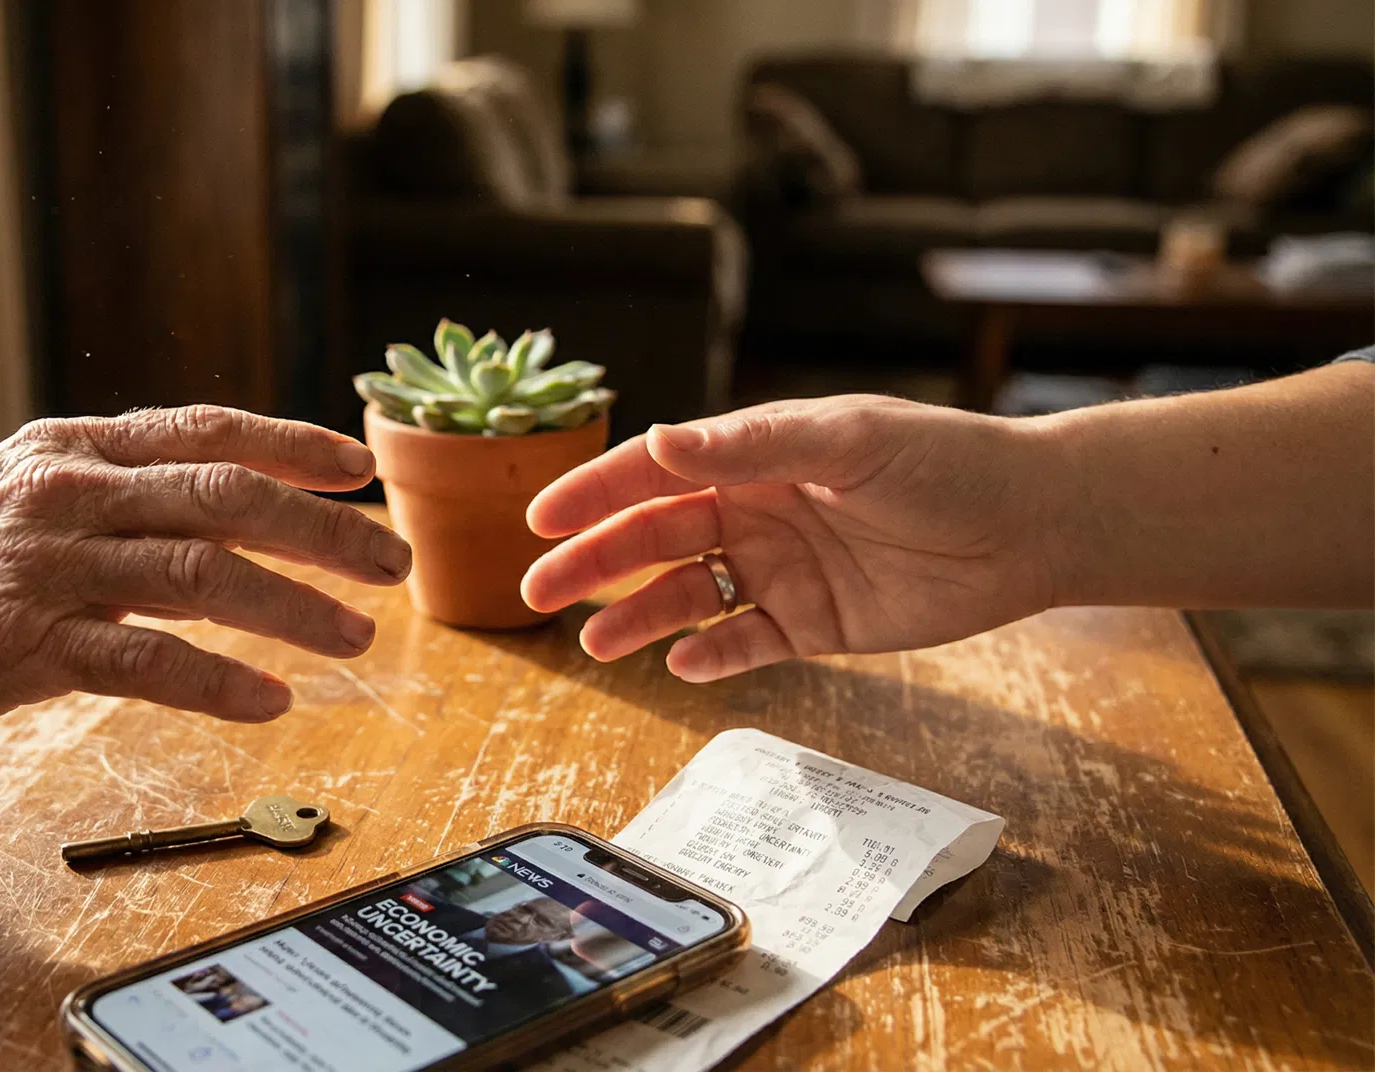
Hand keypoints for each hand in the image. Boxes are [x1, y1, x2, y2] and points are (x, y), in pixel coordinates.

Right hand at [0, 406, 410, 793]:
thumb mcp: (8, 494)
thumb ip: (102, 495)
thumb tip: (202, 509)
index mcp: (68, 448)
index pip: (208, 431)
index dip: (296, 444)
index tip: (361, 468)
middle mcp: (65, 492)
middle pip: (227, 497)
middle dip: (324, 530)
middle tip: (391, 561)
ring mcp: (44, 566)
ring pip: (202, 574)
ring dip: (294, 606)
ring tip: (356, 635)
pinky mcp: (20, 645)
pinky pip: (144, 661)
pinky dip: (219, 681)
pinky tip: (269, 702)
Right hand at [521, 395, 1060, 682]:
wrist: (1034, 525)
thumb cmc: (946, 461)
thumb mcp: (847, 439)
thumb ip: (752, 444)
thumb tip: (662, 439)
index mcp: (755, 456)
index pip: (655, 472)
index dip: (594, 494)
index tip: (541, 519)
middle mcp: (757, 510)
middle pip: (654, 538)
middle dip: (594, 562)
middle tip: (538, 590)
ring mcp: (782, 568)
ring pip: (687, 596)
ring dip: (639, 616)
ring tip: (596, 642)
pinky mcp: (815, 622)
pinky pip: (746, 641)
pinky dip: (711, 654)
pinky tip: (683, 663)